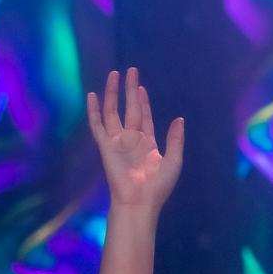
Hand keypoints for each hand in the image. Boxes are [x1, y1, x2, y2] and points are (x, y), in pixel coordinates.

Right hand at [87, 68, 184, 210]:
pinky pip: (97, 125)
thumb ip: (175, 139)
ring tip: (114, 74)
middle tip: (132, 71)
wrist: (140, 202)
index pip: (144, 117)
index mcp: (147, 143)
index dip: (143, 101)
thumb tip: (179, 119)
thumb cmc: (158, 187)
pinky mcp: (106, 146)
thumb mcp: (174, 160)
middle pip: (129, 108)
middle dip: (130, 90)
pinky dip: (94, 110)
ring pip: (113, 111)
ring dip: (113, 93)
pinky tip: (92, 95)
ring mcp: (117, 142)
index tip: (141, 87)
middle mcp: (131, 140)